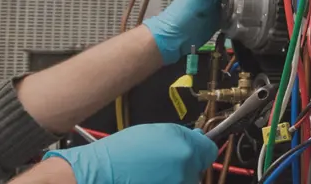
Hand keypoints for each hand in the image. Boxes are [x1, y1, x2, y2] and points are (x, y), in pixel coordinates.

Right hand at [44, 124, 218, 183]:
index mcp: (185, 150)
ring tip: (153, 171)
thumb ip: (181, 135)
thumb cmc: (122, 152)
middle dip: (186, 164)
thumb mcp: (155, 132)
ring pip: (187, 180)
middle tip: (164, 160)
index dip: (201, 148)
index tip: (195, 149)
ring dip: (176, 176)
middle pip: (198, 167)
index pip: (209, 150)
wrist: (101, 173)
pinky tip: (149, 178)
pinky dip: (166, 181)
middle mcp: (186, 171)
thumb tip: (197, 138)